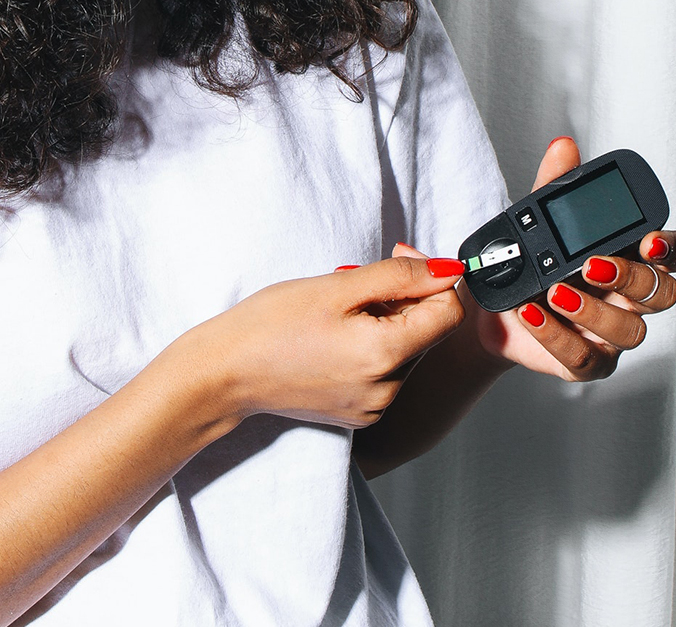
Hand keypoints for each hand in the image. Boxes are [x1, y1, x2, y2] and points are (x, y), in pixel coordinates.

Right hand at [162, 256, 467, 428]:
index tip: (398, 261)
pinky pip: (383, 372)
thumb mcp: (336, 286)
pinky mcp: (359, 414)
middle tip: (354, 284)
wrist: (224, 373)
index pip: (450, 312)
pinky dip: (369, 348)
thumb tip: (449, 270)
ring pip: (405, 350)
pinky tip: (333, 339)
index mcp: (386, 355)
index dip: (432, 278)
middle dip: (402, 299)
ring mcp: (374, 406)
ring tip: (336, 315)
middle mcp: (388, 389)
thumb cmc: (269, 326)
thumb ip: (400, 276)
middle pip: (427, 330)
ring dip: (384, 323)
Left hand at [395, 137, 675, 381]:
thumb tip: (564, 148)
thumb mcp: (536, 222)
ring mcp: (612, 335)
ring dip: (593, 310)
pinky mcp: (586, 363)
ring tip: (554, 292)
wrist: (488, 311)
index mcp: (633, 259)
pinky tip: (533, 315)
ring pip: (630, 331)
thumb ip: (554, 188)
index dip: (675, 249)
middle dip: (630, 277)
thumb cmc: (529, 266)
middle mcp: (631, 300)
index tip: (651, 239)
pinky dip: (557, 336)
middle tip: (591, 264)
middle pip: (661, 294)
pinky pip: (584, 358)